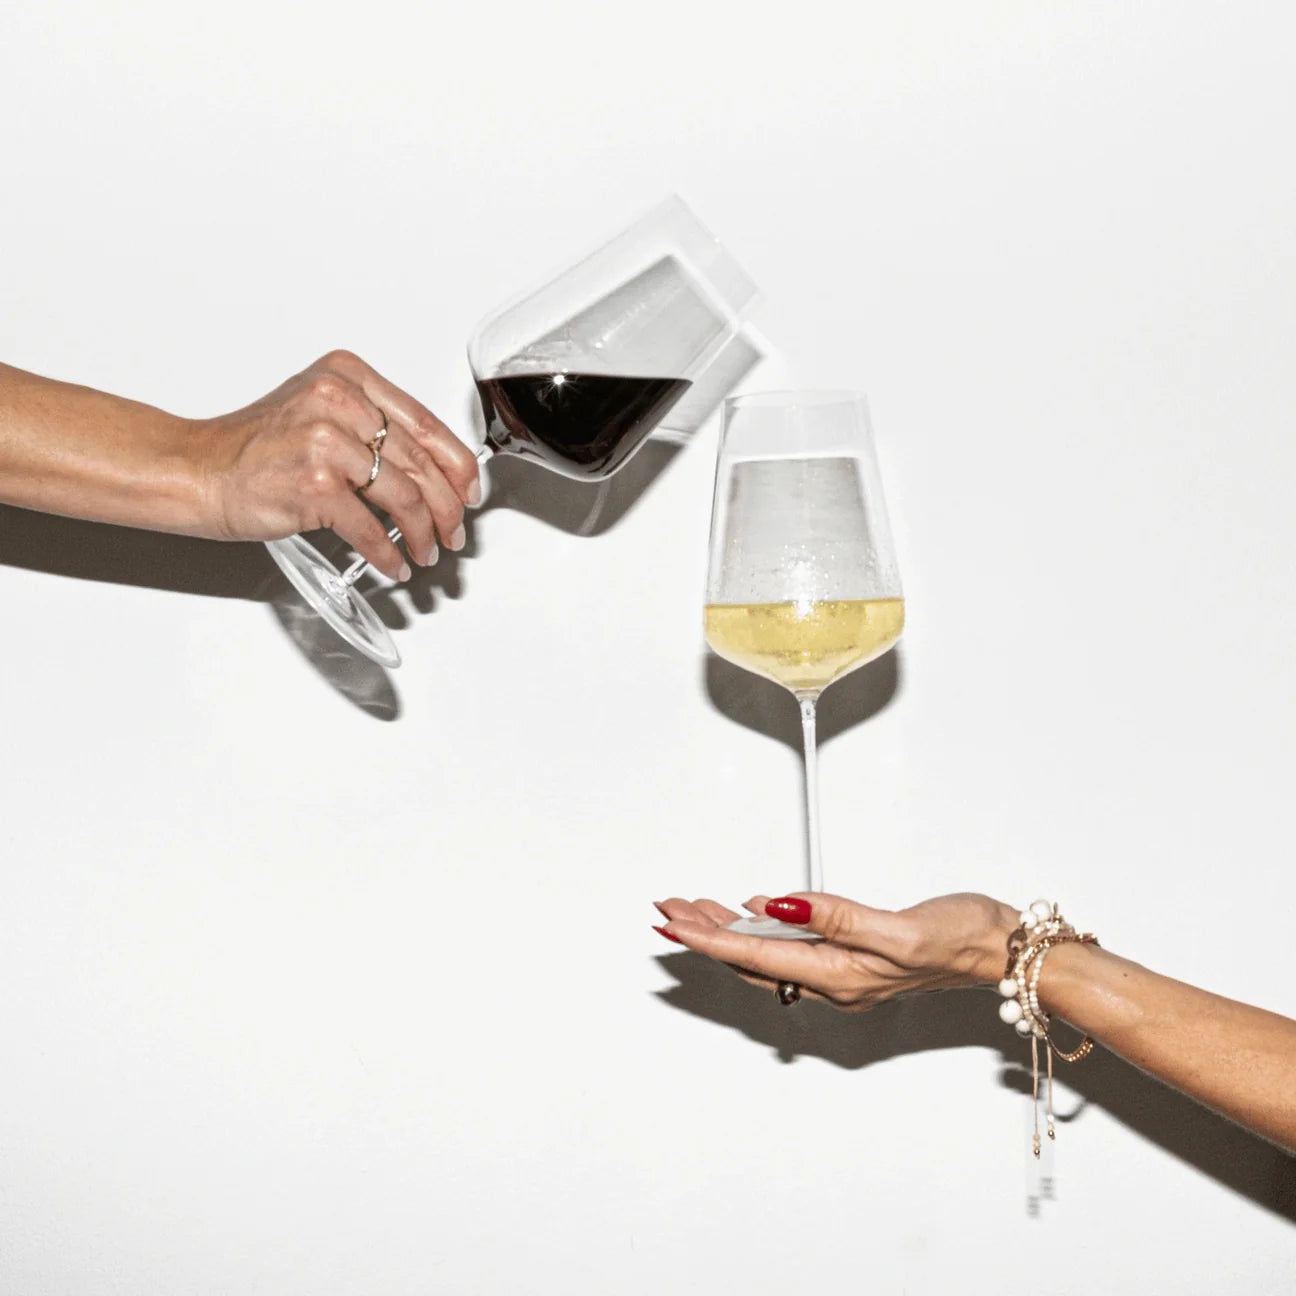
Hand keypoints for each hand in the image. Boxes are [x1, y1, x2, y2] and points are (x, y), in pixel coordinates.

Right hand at [196, 350, 480, 579]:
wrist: (199, 470)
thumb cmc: (257, 447)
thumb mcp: (320, 412)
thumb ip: (372, 427)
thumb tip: (432, 470)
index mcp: (348, 376)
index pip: (426, 423)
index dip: (458, 466)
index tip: (470, 492)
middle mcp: (338, 400)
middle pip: (421, 463)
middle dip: (447, 509)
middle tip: (454, 533)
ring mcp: (325, 441)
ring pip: (404, 498)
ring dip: (422, 535)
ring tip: (425, 552)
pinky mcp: (314, 484)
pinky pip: (370, 528)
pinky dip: (388, 554)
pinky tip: (393, 564)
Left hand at [654, 892, 1018, 1009]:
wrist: (1006, 952)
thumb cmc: (962, 938)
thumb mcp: (900, 927)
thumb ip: (836, 916)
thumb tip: (778, 903)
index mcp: (840, 976)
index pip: (756, 956)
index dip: (707, 938)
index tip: (671, 921)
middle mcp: (835, 980)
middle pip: (751, 959)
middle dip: (705, 934)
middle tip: (667, 908)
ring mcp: (843, 973)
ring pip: (768, 956)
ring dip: (728, 932)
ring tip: (693, 909)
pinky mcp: (854, 959)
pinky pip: (791, 950)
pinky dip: (761, 931)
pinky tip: (753, 915)